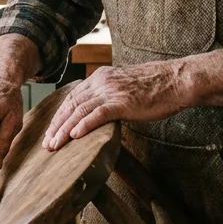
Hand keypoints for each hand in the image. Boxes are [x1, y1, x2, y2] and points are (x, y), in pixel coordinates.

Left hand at [43, 61, 187, 150]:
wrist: (175, 81)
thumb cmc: (155, 88)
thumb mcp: (125, 87)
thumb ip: (110, 96)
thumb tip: (100, 112)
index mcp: (101, 77)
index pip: (73, 97)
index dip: (59, 116)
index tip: (51, 131)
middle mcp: (101, 81)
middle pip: (71, 104)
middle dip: (56, 126)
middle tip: (46, 144)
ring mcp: (111, 91)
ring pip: (79, 111)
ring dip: (64, 130)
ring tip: (54, 146)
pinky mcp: (122, 102)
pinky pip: (97, 114)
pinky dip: (83, 125)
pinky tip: (74, 136)